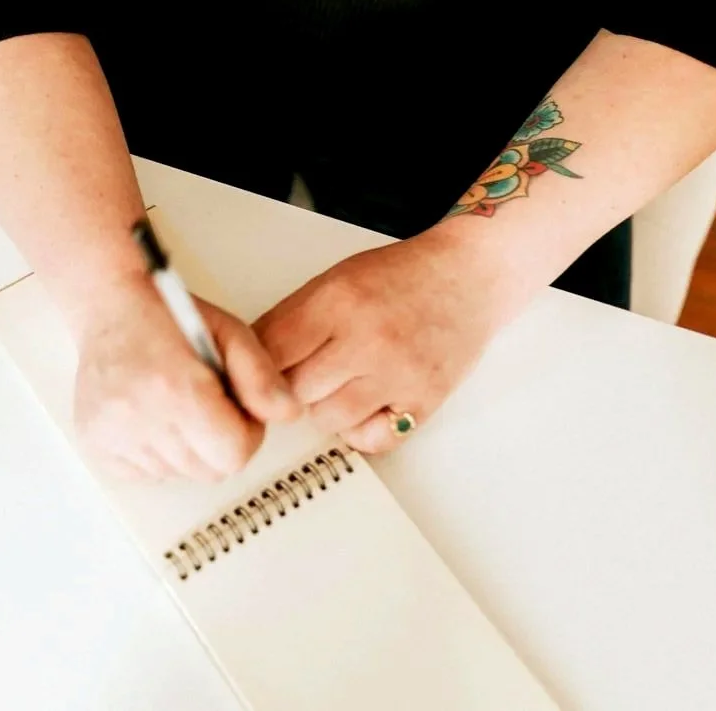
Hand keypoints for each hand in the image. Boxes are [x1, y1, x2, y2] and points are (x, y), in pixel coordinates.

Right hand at [72, 276, 302, 480]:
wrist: (110, 308)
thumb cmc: (169, 317)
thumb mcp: (229, 333)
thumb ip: (262, 376)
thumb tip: (289, 413)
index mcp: (177, 389)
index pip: (234, 454)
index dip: (244, 432)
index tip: (233, 406)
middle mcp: (139, 418)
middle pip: (209, 471)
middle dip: (217, 443)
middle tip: (204, 403)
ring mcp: (112, 436)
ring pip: (179, 474)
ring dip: (187, 448)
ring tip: (173, 404)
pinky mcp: (96, 445)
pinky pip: (148, 474)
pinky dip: (157, 453)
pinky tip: (151, 416)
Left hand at [255, 229, 525, 454]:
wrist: (468, 277)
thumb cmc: (399, 277)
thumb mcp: (335, 281)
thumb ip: (291, 318)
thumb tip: (248, 359)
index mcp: (339, 302)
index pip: (271, 353)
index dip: (256, 367)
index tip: (254, 371)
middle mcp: (369, 340)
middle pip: (296, 391)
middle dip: (290, 386)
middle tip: (303, 372)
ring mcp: (399, 374)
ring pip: (328, 419)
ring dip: (324, 407)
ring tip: (340, 382)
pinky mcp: (425, 401)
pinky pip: (371, 439)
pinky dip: (361, 429)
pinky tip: (366, 402)